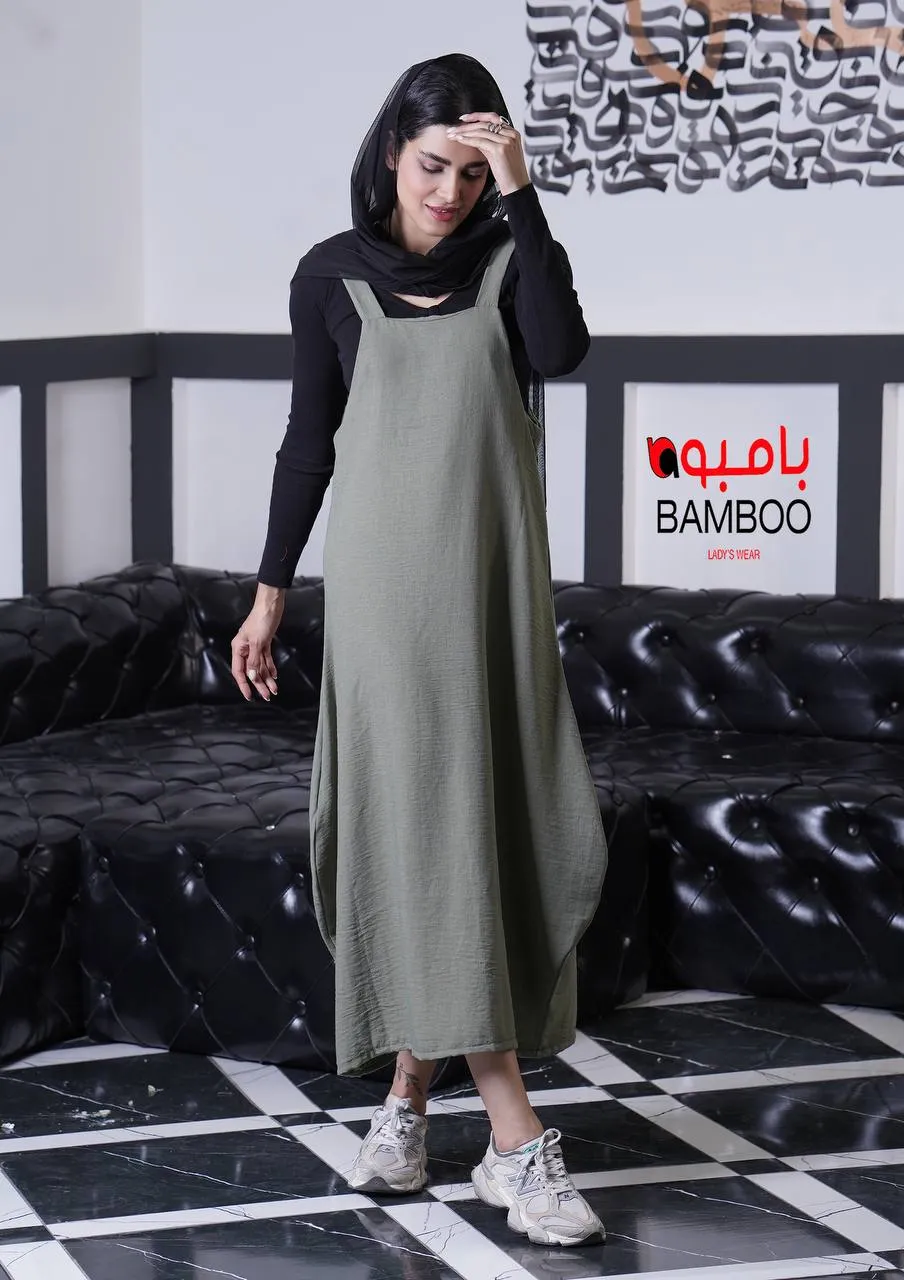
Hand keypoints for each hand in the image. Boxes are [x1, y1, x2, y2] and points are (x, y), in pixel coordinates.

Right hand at [231, 587, 284, 701]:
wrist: (271, 605)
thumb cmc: (261, 620)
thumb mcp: (257, 642)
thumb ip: (254, 660)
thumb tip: (252, 677)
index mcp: (238, 648)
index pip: (239, 671)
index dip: (244, 685)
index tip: (250, 696)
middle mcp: (245, 649)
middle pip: (251, 671)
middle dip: (259, 684)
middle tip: (268, 696)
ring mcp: (255, 647)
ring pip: (260, 667)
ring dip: (267, 678)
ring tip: (274, 690)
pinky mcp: (264, 643)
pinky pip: (266, 659)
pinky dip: (270, 668)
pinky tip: (275, 677)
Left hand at [446, 112, 530, 197]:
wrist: (516, 186)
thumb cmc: (507, 173)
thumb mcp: (498, 153)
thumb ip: (488, 142)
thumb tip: (472, 136)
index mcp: (512, 132)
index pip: (492, 117)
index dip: (476, 116)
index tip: (463, 118)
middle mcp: (511, 134)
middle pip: (484, 123)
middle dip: (466, 125)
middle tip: (452, 129)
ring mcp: (506, 140)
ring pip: (481, 131)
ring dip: (464, 132)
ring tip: (452, 135)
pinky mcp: (500, 149)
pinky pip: (480, 141)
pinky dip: (468, 140)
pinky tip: (459, 140)